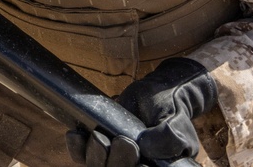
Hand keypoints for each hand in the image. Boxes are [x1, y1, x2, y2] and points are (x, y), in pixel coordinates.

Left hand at [65, 58, 217, 166]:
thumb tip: (145, 148)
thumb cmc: (171, 110)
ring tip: (100, 136)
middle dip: (117, 162)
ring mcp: (115, 157)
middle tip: (123, 141)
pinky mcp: (99, 146)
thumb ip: (168, 137)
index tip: (140, 161)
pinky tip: (76, 134)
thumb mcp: (176, 122)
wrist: (156, 93)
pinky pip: (81, 155)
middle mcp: (134, 166)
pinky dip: (77, 147)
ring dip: (95, 154)